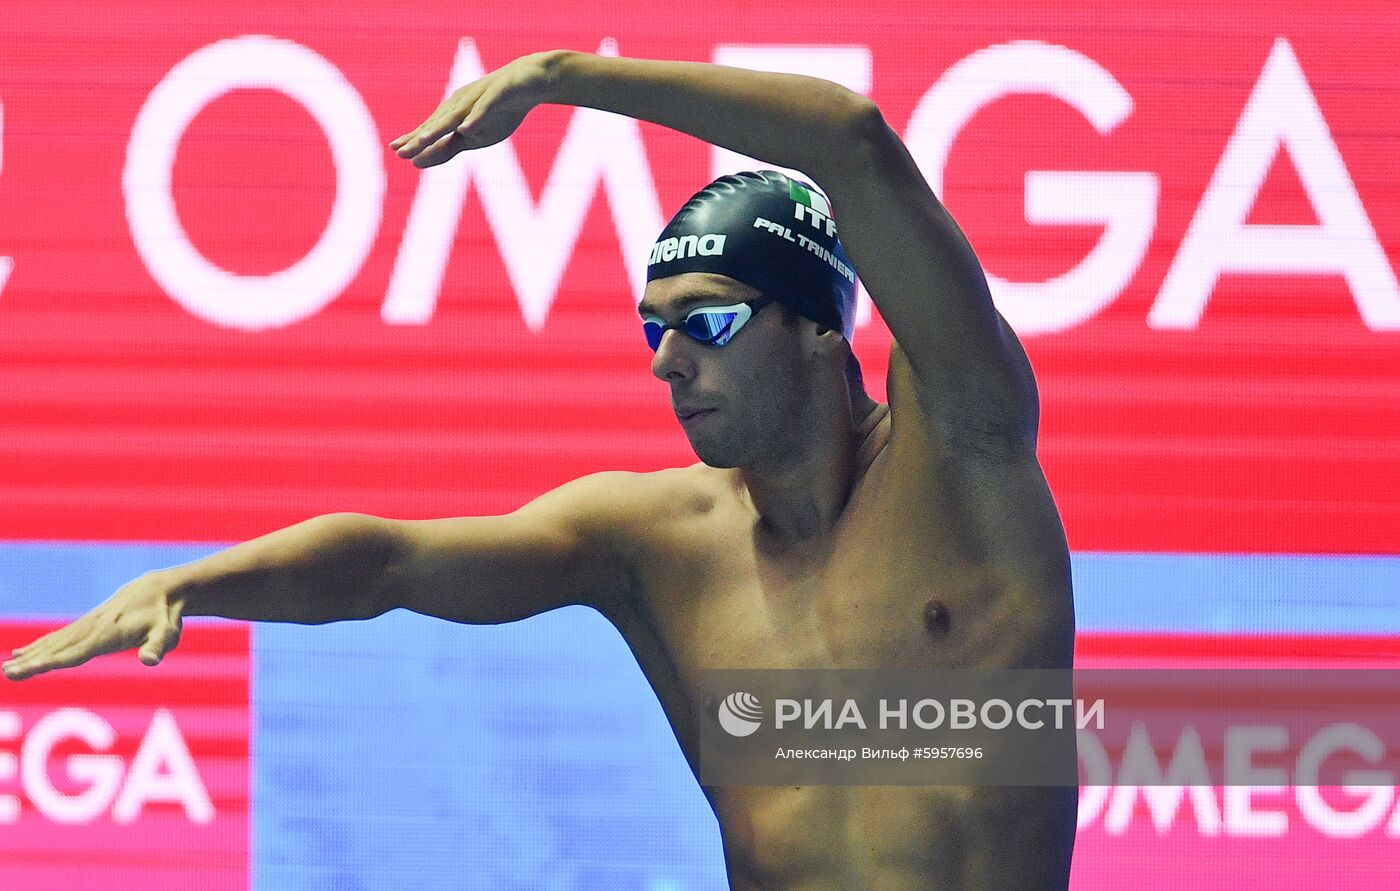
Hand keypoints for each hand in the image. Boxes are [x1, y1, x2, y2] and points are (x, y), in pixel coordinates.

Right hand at [2, 572, 184, 680]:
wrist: (162, 588)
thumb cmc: (166, 616)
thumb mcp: (167, 633)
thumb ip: (158, 647)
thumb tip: (151, 660)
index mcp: (107, 635)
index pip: (75, 652)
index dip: (51, 661)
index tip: (29, 667)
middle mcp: (93, 629)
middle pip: (57, 649)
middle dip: (31, 662)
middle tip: (6, 673)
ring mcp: (88, 625)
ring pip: (54, 642)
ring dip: (29, 656)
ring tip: (6, 668)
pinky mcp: (88, 624)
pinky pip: (59, 637)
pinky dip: (39, 646)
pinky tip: (22, 653)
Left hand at [390, 50, 566, 167]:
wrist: (532, 81)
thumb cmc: (501, 110)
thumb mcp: (475, 136)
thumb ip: (449, 148)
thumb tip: (419, 161)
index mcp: (454, 113)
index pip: (431, 130)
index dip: (413, 140)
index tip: (395, 151)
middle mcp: (462, 103)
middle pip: (438, 123)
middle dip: (419, 137)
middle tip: (400, 150)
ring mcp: (479, 97)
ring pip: (456, 115)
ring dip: (438, 128)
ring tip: (422, 141)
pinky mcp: (499, 93)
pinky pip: (485, 107)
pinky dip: (475, 118)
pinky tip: (466, 129)